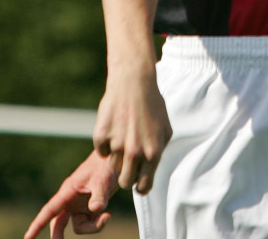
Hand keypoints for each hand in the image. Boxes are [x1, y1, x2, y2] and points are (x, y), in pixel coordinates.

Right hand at [23, 151, 116, 238]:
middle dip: (57, 236)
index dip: (37, 225)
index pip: (50, 210)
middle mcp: (70, 200)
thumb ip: (99, 195)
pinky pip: (88, 224)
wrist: (115, 160)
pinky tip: (107, 215)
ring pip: (78, 227)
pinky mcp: (87, 210)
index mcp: (68, 191)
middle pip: (58, 224)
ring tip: (107, 216)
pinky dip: (97, 224)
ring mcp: (78, 206)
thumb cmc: (104, 166)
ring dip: (92, 227)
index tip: (27, 238)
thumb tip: (95, 209)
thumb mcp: (103, 179)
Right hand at [93, 66, 172, 193]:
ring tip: (123, 137)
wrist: (134, 81)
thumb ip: (159, 152)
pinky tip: (113, 128)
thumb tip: (149, 173)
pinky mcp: (101, 135)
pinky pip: (102, 151)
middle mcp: (135, 151)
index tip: (137, 181)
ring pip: (112, 167)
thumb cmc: (152, 104)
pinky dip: (106, 144)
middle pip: (124, 182)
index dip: (140, 186)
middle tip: (127, 162)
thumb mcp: (165, 129)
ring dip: (117, 157)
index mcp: (153, 152)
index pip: (144, 186)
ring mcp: (117, 143)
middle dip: (126, 176)